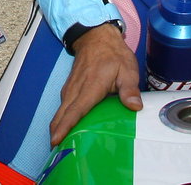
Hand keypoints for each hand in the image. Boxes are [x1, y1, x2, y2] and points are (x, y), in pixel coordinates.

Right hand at [50, 23, 140, 145]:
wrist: (96, 37)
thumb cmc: (112, 54)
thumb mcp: (127, 69)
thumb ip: (129, 89)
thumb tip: (134, 106)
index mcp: (90, 87)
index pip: (74, 111)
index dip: (64, 127)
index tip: (56, 141)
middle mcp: (76, 90)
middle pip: (62, 116)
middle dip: (57, 134)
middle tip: (57, 153)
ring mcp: (70, 89)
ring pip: (60, 112)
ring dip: (57, 128)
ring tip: (59, 146)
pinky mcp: (69, 89)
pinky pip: (62, 108)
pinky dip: (60, 120)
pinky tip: (63, 130)